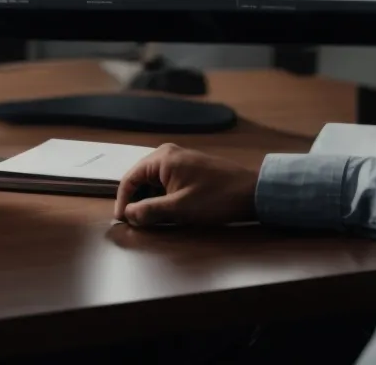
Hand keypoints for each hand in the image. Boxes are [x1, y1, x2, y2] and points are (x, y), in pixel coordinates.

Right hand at [114, 143, 258, 226]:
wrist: (253, 193)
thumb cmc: (217, 198)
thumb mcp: (180, 208)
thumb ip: (150, 211)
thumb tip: (129, 215)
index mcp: (162, 158)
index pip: (130, 178)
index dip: (123, 200)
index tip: (122, 220)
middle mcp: (167, 154)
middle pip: (140, 178)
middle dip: (136, 200)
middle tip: (135, 221)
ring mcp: (180, 160)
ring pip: (153, 182)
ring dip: (149, 200)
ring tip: (150, 219)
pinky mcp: (189, 169)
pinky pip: (166, 182)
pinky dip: (161, 196)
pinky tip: (165, 211)